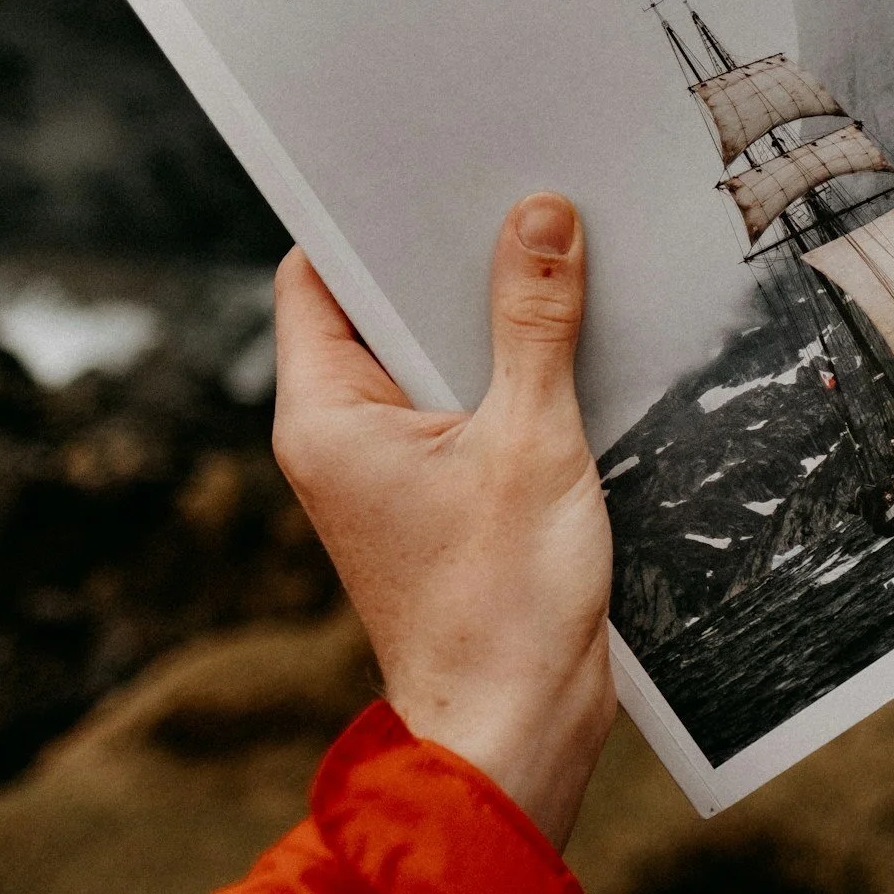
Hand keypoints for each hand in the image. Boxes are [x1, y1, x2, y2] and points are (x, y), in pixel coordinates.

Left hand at [271, 194, 614, 850]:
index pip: (317, 275)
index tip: (428, 160)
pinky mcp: (441, 492)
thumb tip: (541, 214)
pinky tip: (577, 337)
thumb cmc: (502, 608)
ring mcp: (390, 466)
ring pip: (434, 351)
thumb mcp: (532, 439)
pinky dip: (514, 367)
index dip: (367, 213)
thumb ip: (535, 321)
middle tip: (520, 192)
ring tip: (561, 255)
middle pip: (382, 304)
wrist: (519, 732)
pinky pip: (469, 398)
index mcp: (325, 413)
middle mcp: (341, 434)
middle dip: (449, 253)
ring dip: (491, 314)